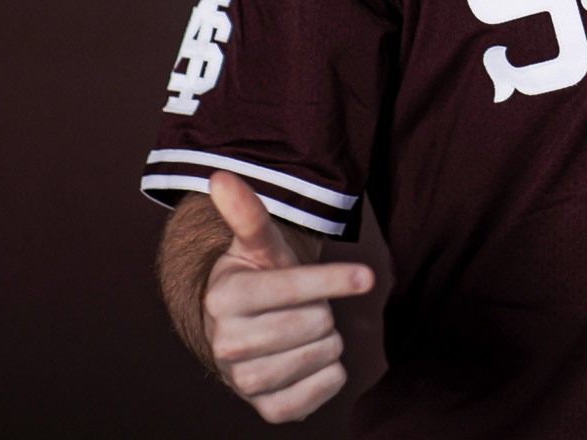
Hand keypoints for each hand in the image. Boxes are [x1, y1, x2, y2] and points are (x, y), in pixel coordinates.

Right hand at [202, 170, 375, 422]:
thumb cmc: (257, 281)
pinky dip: (331, 372)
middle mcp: (227, 344)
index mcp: (224, 298)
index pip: (293, 288)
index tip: (366, 276)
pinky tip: (306, 361)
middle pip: (317, 322)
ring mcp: (245, 383)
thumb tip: (220, 176)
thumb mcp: (257, 247)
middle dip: (321, 310)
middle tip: (301, 307)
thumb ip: (247, 213)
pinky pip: (329, 386)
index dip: (333, 280)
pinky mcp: (270, 409)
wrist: (237, 337)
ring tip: (299, 332)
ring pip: (326, 352)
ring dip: (325, 339)